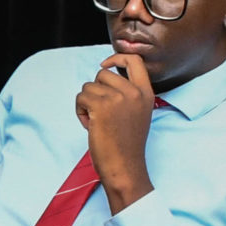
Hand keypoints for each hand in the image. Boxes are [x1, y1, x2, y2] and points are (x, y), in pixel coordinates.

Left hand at [75, 52, 156, 213]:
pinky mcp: (101, 106)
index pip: (135, 60)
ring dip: (86, 103)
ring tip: (96, 122)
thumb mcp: (136, 113)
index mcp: (146, 93)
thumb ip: (127, 94)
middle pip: (103, 73)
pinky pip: (80, 97)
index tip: (104, 66)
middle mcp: (134, 92)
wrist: (124, 167)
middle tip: (100, 112)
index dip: (116, 57)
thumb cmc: (126, 144)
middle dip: (95, 90)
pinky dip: (80, 111)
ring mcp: (118, 98)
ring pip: (88, 86)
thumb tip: (104, 73)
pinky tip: (90, 126)